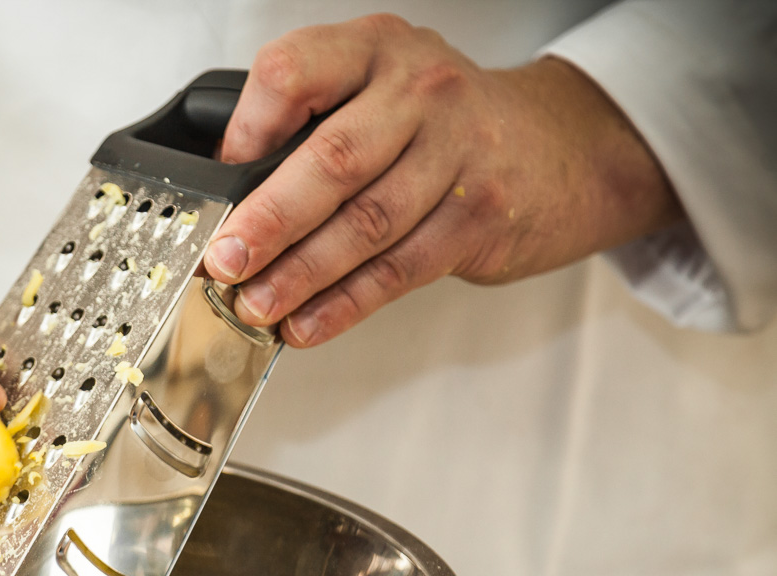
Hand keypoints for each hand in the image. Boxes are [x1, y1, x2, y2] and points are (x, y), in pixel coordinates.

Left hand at [203, 15, 682, 347]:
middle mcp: (420, 90)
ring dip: (300, 274)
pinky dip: (345, 303)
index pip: (292, 73)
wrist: (562, 147)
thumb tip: (229, 198)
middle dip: (268, 220)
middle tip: (224, 261)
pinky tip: (306, 323)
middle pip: (331, 161)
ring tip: (255, 304)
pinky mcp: (480, 217)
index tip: (215, 188)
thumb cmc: (444, 124)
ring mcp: (458, 153)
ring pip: (365, 224)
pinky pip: (399, 269)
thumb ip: (312, 122)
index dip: (246, 133)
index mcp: (374, 49)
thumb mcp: (379, 88)